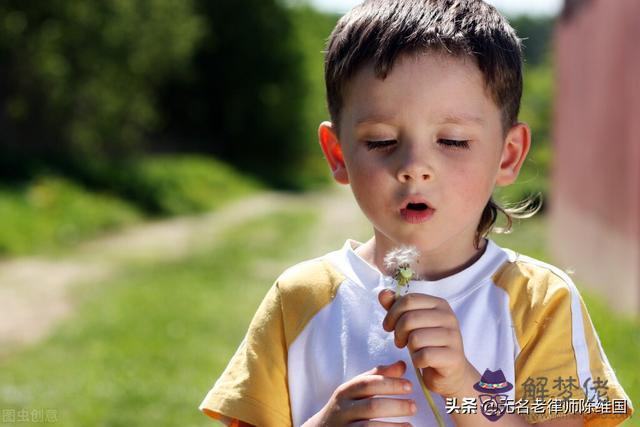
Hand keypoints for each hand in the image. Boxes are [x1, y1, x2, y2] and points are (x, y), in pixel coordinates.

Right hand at [302, 360, 416, 426]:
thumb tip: (402, 365)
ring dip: (393, 426)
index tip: (409, 385)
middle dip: (395, 406)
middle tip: (414, 406)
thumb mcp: (356, 390)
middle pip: (371, 406)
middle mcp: (343, 409)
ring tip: (410, 425)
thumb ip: (377, 377)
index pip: (367, 384)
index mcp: (346, 391)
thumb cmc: (346, 407)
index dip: (389, 383)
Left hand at [379, 289, 476, 398]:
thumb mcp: (411, 323)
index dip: (392, 313)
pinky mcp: (453, 356)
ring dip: (409, 348)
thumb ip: (397, 307)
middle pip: (409, 319)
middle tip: (399, 342)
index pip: (408, 300)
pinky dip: (417, 361)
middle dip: (398, 333)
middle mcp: (449, 317)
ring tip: (414, 351)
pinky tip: (422, 362)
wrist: (450, 372)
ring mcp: (453, 336)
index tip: (388, 326)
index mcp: (439, 304)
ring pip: (415, 338)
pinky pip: (424, 356)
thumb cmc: (428, 344)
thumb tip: (383, 293)